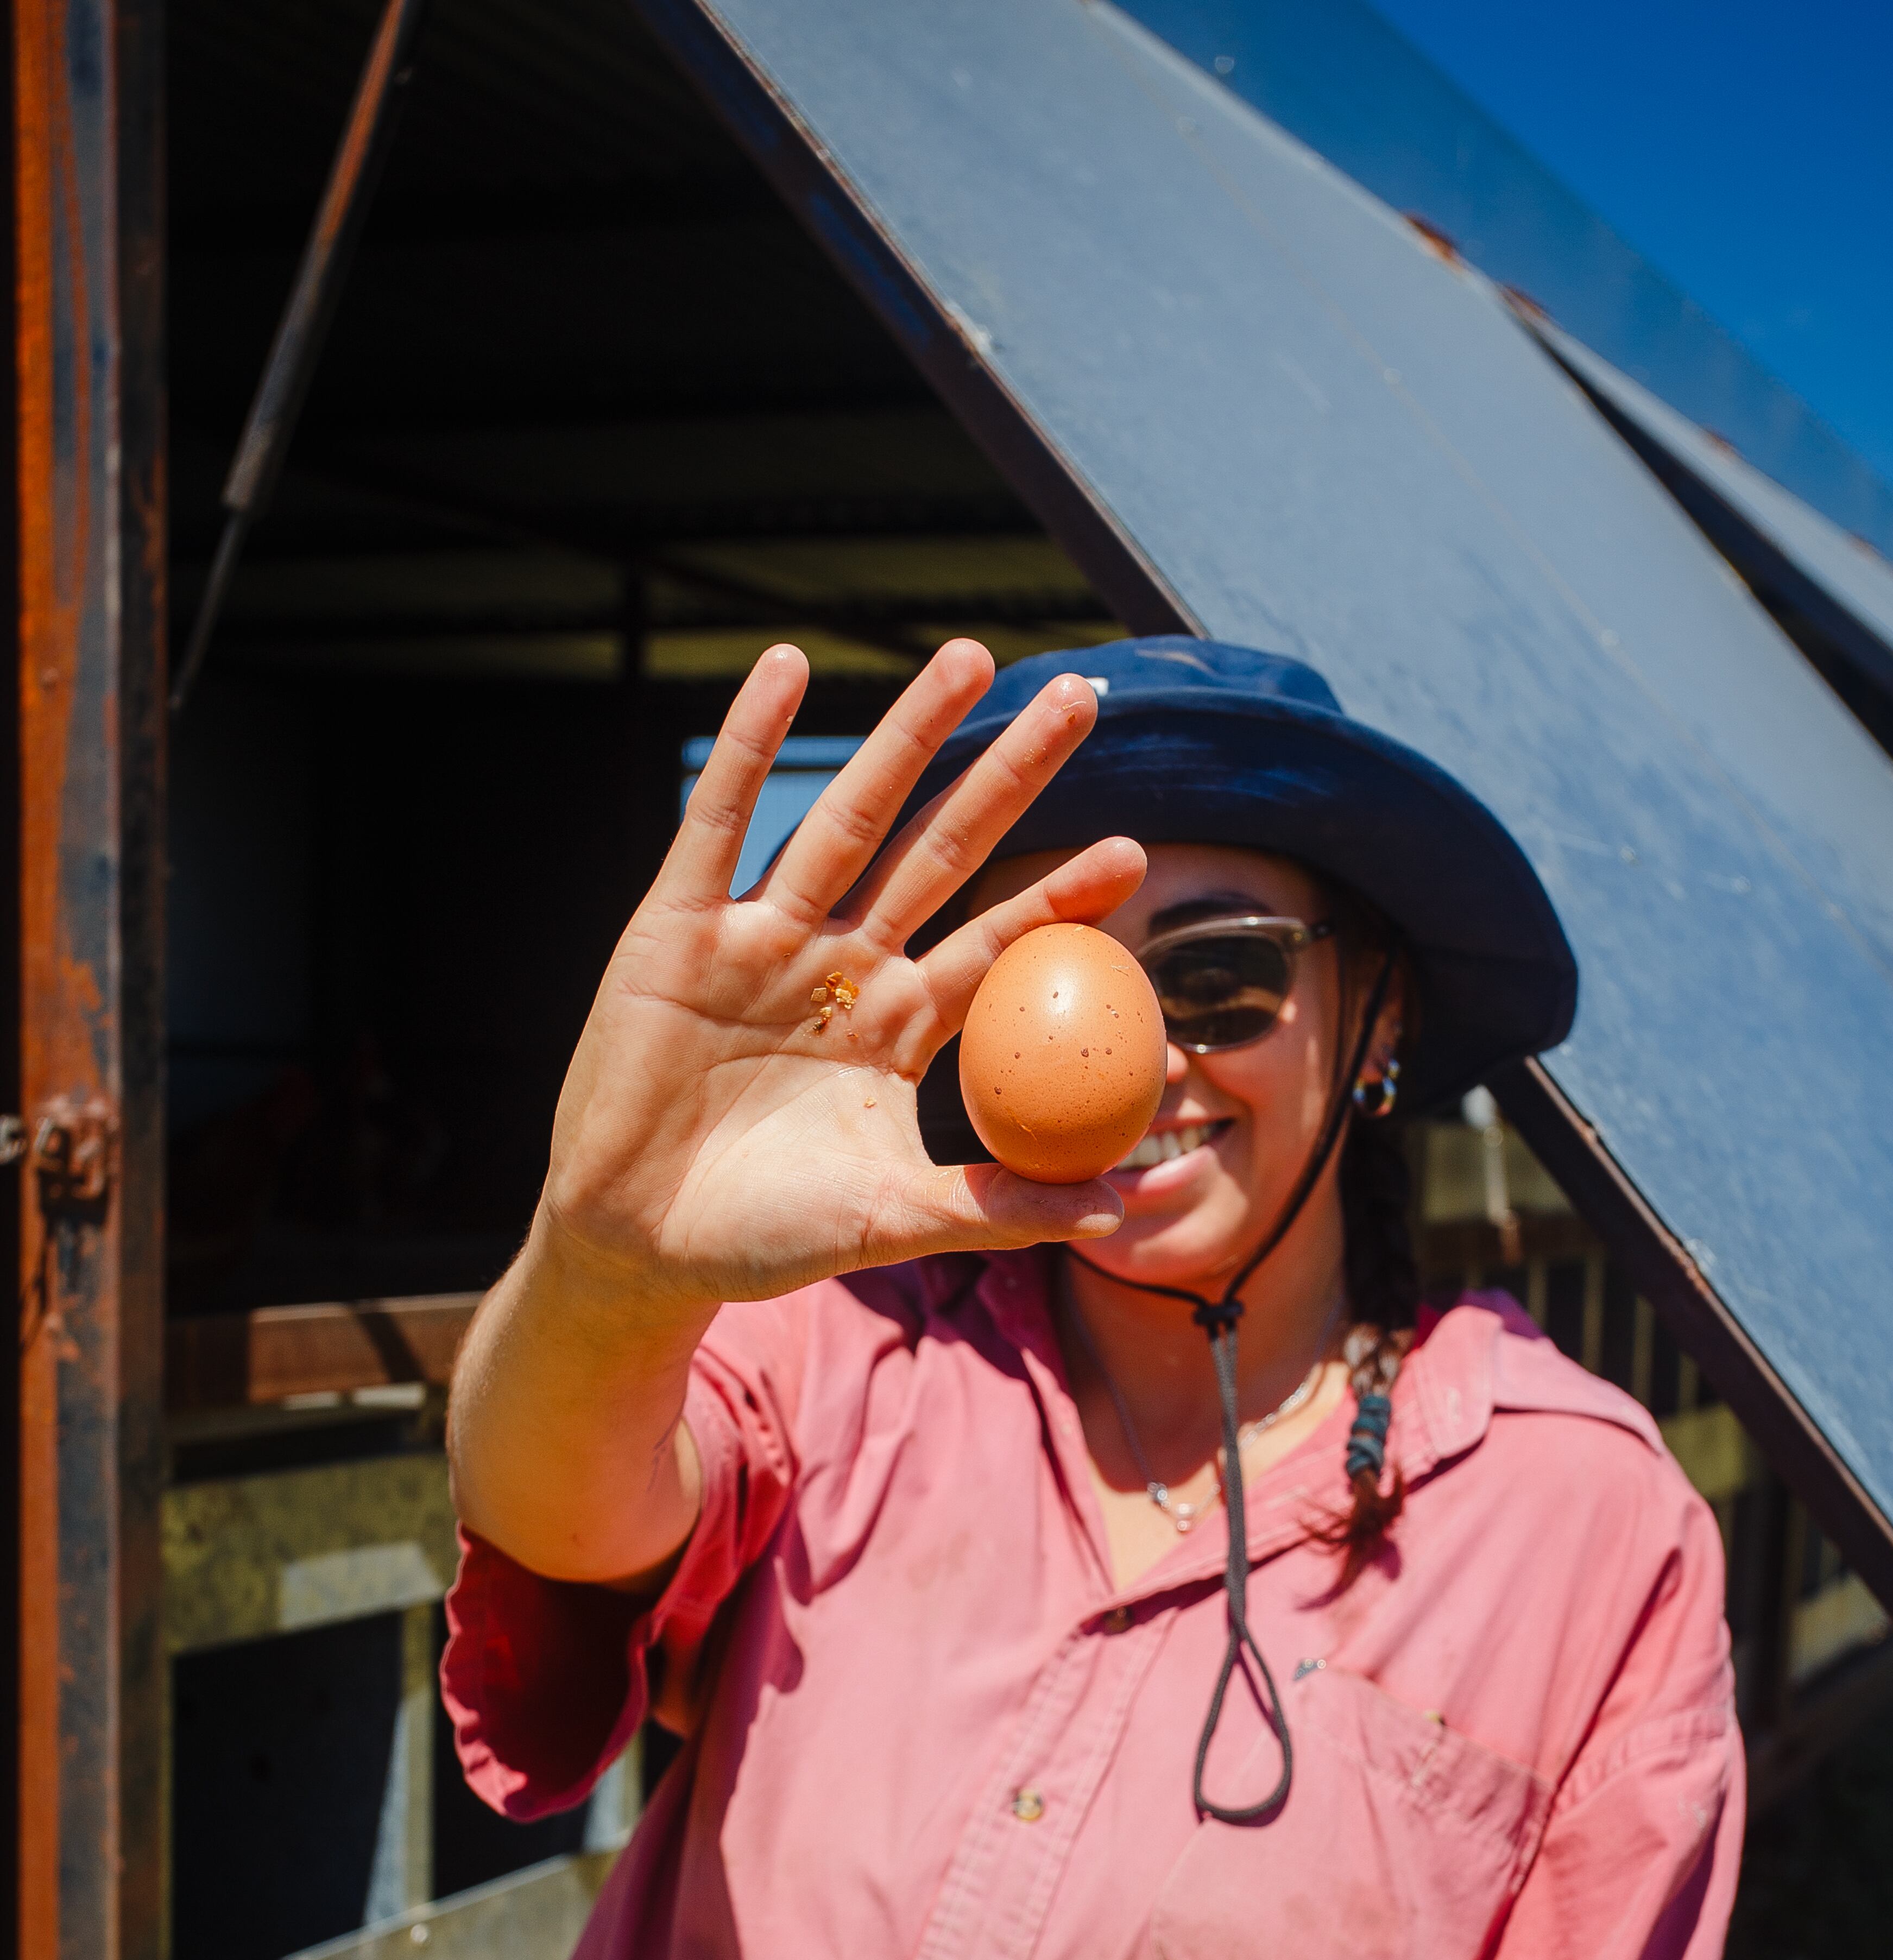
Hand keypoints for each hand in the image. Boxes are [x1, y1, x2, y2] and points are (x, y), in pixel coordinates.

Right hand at [539, 638, 1143, 1319]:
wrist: (638, 1247)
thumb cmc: (764, 1236)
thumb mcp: (891, 1222)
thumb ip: (999, 1207)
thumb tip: (1122, 1210)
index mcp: (894, 1026)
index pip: (995, 944)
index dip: (1060, 896)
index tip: (1134, 849)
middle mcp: (839, 966)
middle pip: (941, 851)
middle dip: (1009, 776)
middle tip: (1085, 697)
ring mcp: (761, 939)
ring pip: (847, 818)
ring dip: (907, 737)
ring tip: (971, 659)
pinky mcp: (678, 928)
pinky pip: (717, 820)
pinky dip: (746, 742)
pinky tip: (786, 666)